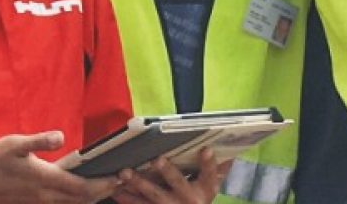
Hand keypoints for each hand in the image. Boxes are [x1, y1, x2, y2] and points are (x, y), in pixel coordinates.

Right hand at [0, 131, 119, 203]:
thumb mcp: (13, 143)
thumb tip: (60, 136)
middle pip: (81, 200)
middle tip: (118, 182)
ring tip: (102, 187)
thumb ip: (39, 140)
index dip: (103, 185)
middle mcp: (44, 197)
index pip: (82, 188)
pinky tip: (76, 194)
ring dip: (88, 198)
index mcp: (44, 180)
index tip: (118, 178)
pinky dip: (73, 202)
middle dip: (101, 192)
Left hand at [111, 150, 228, 203]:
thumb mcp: (212, 187)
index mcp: (205, 190)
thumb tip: (231, 149)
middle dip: (167, 172)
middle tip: (157, 160)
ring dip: (138, 183)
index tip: (206, 149)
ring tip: (125, 173)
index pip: (210, 174)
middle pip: (177, 183)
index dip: (209, 163)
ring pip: (153, 194)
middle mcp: (188, 200)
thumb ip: (219, 169)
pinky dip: (126, 198)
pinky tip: (115, 190)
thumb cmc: (200, 200)